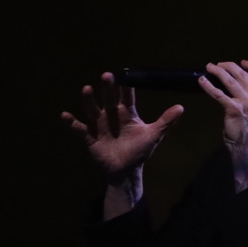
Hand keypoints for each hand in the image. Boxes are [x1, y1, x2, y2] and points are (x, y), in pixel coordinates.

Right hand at [61, 72, 183, 179]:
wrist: (126, 171)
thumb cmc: (139, 151)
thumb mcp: (153, 135)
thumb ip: (165, 121)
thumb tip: (181, 107)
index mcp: (126, 113)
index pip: (126, 97)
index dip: (125, 87)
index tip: (124, 75)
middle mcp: (111, 116)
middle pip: (108, 99)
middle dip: (107, 88)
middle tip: (107, 75)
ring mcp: (99, 125)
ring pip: (92, 110)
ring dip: (89, 100)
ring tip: (87, 89)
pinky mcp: (90, 138)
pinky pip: (79, 129)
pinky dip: (71, 123)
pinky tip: (65, 115)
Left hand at [199, 61, 247, 191]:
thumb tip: (241, 90)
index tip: (242, 62)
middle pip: (243, 74)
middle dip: (229, 66)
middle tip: (218, 64)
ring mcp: (247, 102)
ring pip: (230, 80)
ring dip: (218, 71)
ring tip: (209, 67)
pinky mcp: (234, 109)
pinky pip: (218, 93)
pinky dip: (208, 86)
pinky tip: (202, 81)